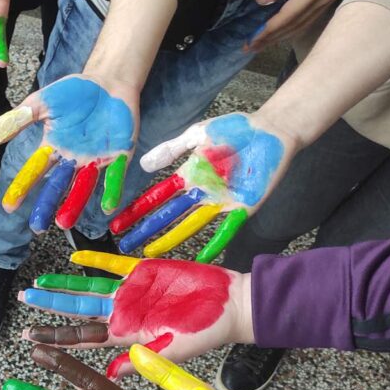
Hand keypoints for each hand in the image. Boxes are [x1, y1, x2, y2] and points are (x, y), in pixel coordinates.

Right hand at [0, 75, 137, 231]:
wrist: (108, 82)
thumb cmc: (73, 92)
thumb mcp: (41, 103)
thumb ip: (18, 119)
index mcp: (52, 149)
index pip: (33, 172)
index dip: (21, 188)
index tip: (9, 206)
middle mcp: (71, 160)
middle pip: (56, 186)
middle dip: (47, 205)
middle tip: (38, 227)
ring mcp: (95, 160)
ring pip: (82, 187)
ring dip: (74, 204)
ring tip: (63, 223)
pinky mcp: (118, 156)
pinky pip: (114, 176)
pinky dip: (111, 190)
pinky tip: (106, 207)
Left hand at [20, 251, 250, 378]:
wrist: (232, 303)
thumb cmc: (207, 331)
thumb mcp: (174, 351)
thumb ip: (142, 359)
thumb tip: (110, 374)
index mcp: (126, 334)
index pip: (83, 336)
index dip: (56, 337)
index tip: (31, 340)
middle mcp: (122, 313)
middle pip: (77, 310)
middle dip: (50, 307)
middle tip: (23, 301)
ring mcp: (130, 292)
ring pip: (87, 288)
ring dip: (63, 286)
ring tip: (37, 284)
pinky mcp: (143, 272)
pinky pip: (111, 266)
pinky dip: (93, 261)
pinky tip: (72, 258)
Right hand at [112, 112, 294, 261]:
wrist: (271, 130)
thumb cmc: (236, 129)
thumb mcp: (197, 135)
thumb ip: (171, 150)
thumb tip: (142, 165)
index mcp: (189, 176)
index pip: (157, 197)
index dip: (137, 210)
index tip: (118, 223)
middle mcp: (200, 193)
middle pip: (168, 216)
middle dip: (146, 231)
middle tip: (125, 247)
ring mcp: (220, 202)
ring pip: (190, 226)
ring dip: (171, 240)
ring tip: (151, 254)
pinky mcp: (241, 208)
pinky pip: (225, 230)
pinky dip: (213, 244)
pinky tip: (201, 259)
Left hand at [246, 0, 358, 51]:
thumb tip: (261, 1)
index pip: (287, 17)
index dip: (268, 31)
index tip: (251, 41)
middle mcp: (322, 2)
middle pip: (293, 27)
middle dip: (270, 39)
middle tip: (250, 48)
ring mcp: (326, 2)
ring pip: (300, 26)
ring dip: (280, 37)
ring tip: (261, 44)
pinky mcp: (327, 0)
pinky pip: (307, 21)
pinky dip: (291, 30)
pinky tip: (281, 33)